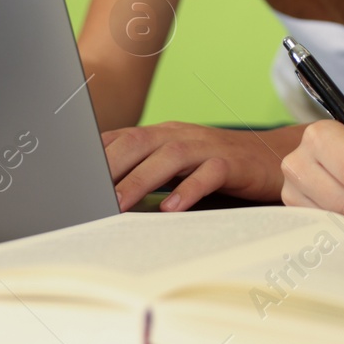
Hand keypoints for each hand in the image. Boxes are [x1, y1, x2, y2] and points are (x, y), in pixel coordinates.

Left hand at [102, 122, 287, 210]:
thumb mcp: (179, 166)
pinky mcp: (232, 163)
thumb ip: (147, 172)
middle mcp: (181, 135)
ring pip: (169, 155)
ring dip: (140, 179)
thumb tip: (105, 195)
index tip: (70, 177)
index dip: (94, 155)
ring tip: (119, 204)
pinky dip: (189, 188)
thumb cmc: (220, 166)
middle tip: (86, 193)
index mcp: (163, 135)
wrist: (274, 157)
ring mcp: (207, 146)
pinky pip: (208, 172)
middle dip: (109, 166)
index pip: (121, 138)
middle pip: (138, 142)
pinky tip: (172, 208)